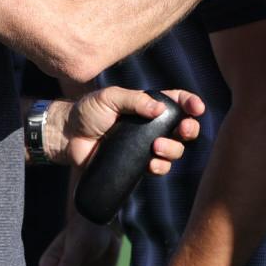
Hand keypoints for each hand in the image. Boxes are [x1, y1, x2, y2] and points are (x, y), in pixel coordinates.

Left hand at [59, 88, 203, 171]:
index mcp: (147, 105)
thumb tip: (160, 109)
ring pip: (174, 150)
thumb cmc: (87, 112)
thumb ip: (134, 101)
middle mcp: (150, 126)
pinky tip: (152, 165)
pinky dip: (160, 167)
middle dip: (190, 129)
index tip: (197, 108)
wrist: (68, 137)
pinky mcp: (136, 164)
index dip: (190, 103)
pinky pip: (159, 168)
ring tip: (157, 147)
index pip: (176, 101)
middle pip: (182, 128)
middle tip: (184, 130)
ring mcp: (144, 146)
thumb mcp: (109, 98)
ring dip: (174, 150)